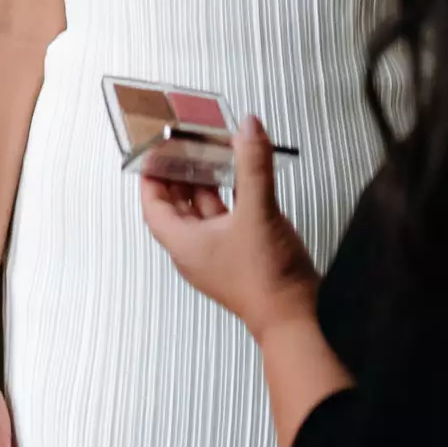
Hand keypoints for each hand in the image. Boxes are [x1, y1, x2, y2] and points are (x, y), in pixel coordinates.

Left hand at [141, 117, 319, 342]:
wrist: (296, 317)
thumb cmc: (267, 282)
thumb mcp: (257, 211)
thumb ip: (253, 166)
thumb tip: (248, 129)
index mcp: (185, 244)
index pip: (153, 206)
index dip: (151, 177)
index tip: (154, 153)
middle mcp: (197, 251)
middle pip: (177, 206)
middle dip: (179, 175)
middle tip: (185, 147)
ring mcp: (219, 255)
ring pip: (203, 212)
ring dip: (205, 185)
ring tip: (212, 155)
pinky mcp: (241, 256)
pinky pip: (226, 220)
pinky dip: (229, 198)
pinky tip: (242, 181)